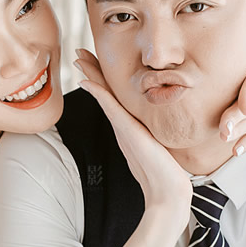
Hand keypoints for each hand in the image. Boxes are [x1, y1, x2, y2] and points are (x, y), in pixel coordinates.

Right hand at [75, 48, 190, 218]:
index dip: (103, 80)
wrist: (167, 192)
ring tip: (80, 58)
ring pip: (104, 95)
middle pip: (103, 93)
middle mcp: (122, 126)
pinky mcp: (127, 130)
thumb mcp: (159, 148)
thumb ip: (154, 137)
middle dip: (92, 72)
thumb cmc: (167, 174)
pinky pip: (110, 107)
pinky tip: (88, 81)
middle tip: (79, 54)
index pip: (113, 98)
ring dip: (91, 75)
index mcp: (129, 128)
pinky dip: (98, 93)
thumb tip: (156, 133)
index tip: (93, 64)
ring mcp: (122, 128)